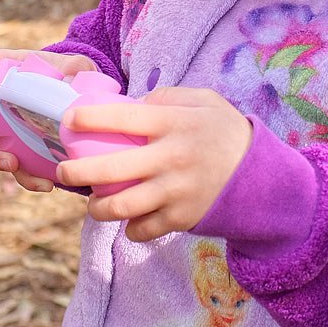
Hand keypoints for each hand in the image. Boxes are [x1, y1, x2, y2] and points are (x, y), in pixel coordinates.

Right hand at [0, 48, 97, 191]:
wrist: (84, 107)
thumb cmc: (74, 78)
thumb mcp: (78, 66)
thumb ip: (76, 67)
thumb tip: (72, 77)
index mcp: (11, 71)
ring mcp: (6, 128)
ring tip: (12, 164)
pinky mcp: (21, 152)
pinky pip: (17, 168)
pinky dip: (27, 178)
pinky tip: (45, 183)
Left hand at [56, 86, 252, 240]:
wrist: (263, 176)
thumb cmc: (225, 132)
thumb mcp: (204, 101)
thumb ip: (167, 97)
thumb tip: (129, 104)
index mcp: (174, 123)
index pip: (122, 117)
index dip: (89, 117)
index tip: (69, 120)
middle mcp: (172, 158)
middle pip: (110, 169)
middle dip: (76, 171)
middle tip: (63, 170)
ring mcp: (176, 191)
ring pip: (120, 207)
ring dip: (97, 207)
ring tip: (93, 202)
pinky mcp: (182, 218)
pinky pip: (143, 229)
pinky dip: (130, 227)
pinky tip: (128, 219)